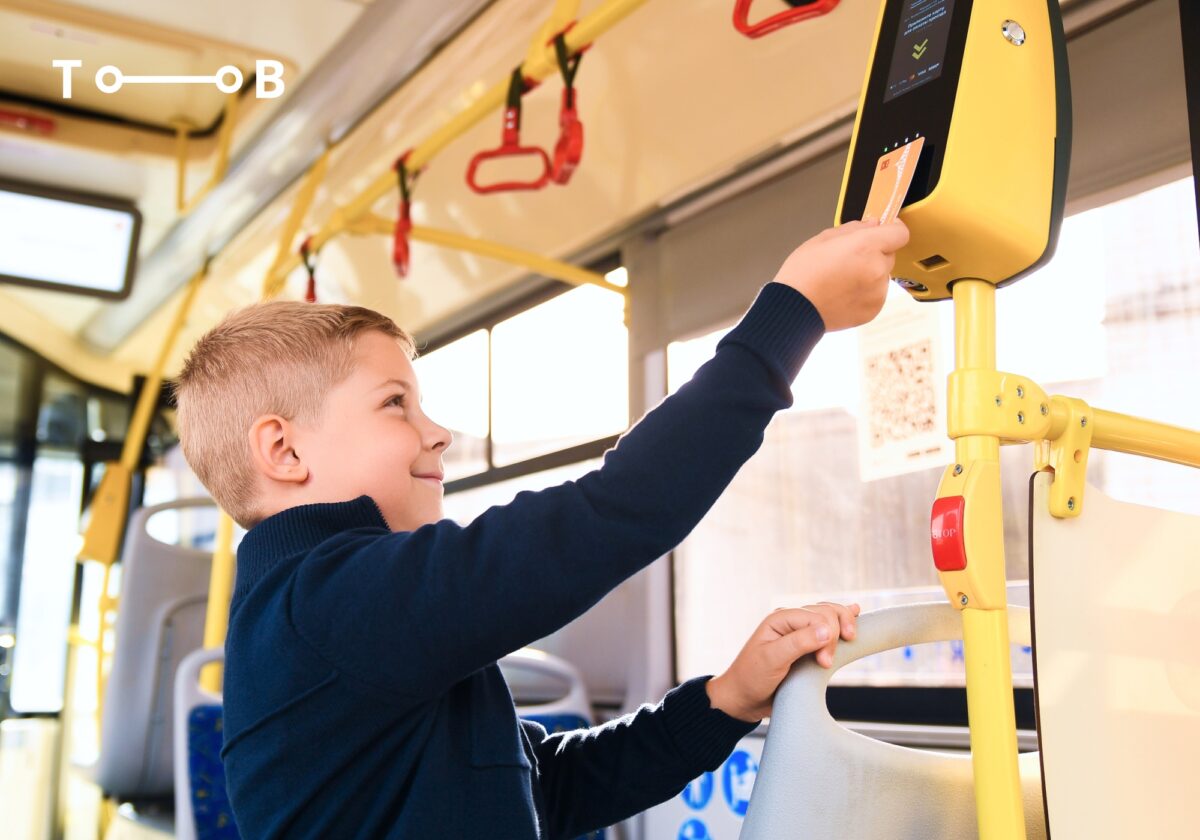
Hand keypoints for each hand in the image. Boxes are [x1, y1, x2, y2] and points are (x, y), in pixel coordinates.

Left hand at [706, 602, 860, 722]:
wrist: (744, 698)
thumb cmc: (752, 678)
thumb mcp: (772, 661)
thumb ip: (798, 644)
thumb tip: (828, 630)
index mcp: (780, 618)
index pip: (818, 616)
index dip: (828, 637)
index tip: (824, 663)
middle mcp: (791, 620)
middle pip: (827, 613)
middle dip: (836, 635)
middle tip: (826, 663)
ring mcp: (799, 630)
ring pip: (830, 616)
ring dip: (842, 627)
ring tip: (849, 640)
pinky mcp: (806, 642)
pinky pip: (827, 624)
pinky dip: (842, 618)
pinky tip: (856, 611)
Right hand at [772, 221, 908, 330]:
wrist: (794, 309)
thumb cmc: (802, 274)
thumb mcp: (823, 238)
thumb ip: (854, 228)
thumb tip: (872, 225)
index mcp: (866, 246)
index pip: (900, 232)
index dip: (893, 228)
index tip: (884, 229)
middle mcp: (877, 269)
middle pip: (889, 254)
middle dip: (875, 253)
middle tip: (849, 259)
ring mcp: (877, 291)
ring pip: (882, 275)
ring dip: (870, 274)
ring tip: (842, 280)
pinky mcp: (874, 309)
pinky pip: (876, 294)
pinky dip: (865, 292)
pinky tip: (843, 293)